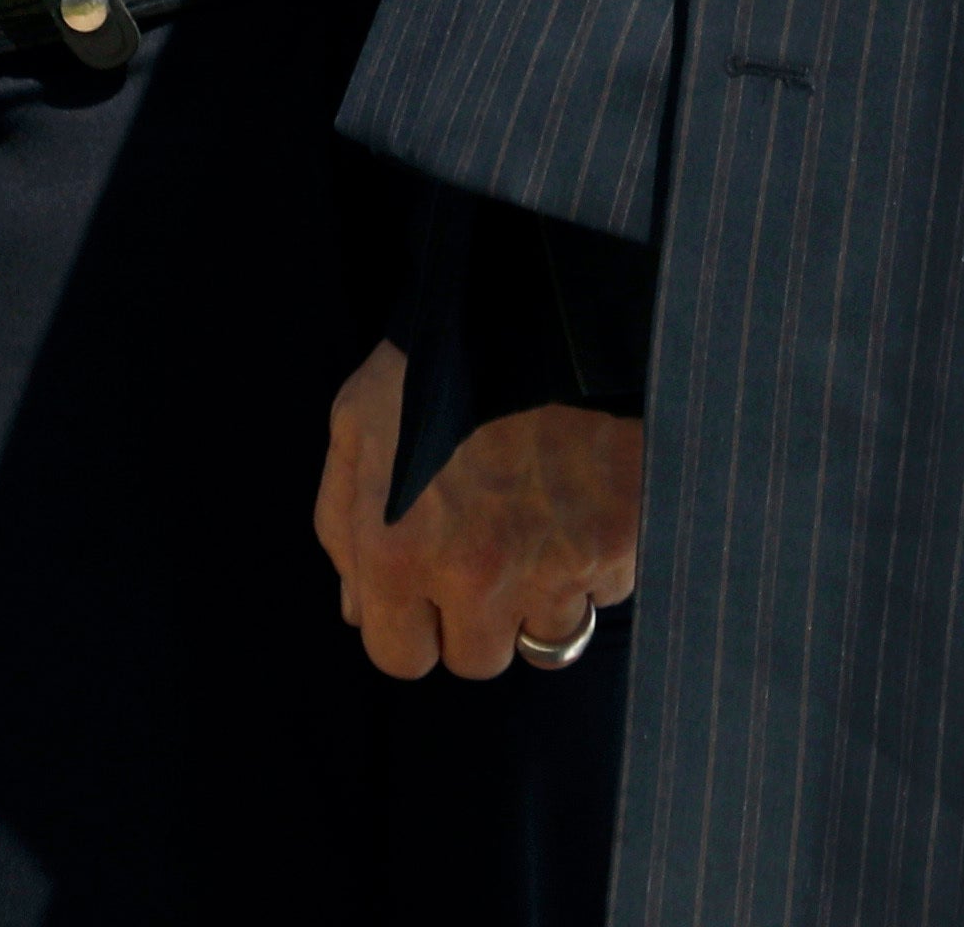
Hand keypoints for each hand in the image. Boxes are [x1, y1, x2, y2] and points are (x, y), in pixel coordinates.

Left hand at [312, 341, 645, 679]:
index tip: (428, 590)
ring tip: (537, 522)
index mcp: (396, 552)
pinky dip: (598, 559)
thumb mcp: (357, 424)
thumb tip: (358, 607)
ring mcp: (552, 567)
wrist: (536, 306)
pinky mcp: (619, 547)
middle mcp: (473, 576)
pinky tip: (581, 498)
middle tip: (487, 551)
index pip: (400, 657)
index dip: (413, 624)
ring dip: (543, 595)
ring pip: (549, 635)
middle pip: (478, 657)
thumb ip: (343, 524)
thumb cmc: (435, 362)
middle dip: (479, 616)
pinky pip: (608, 589)